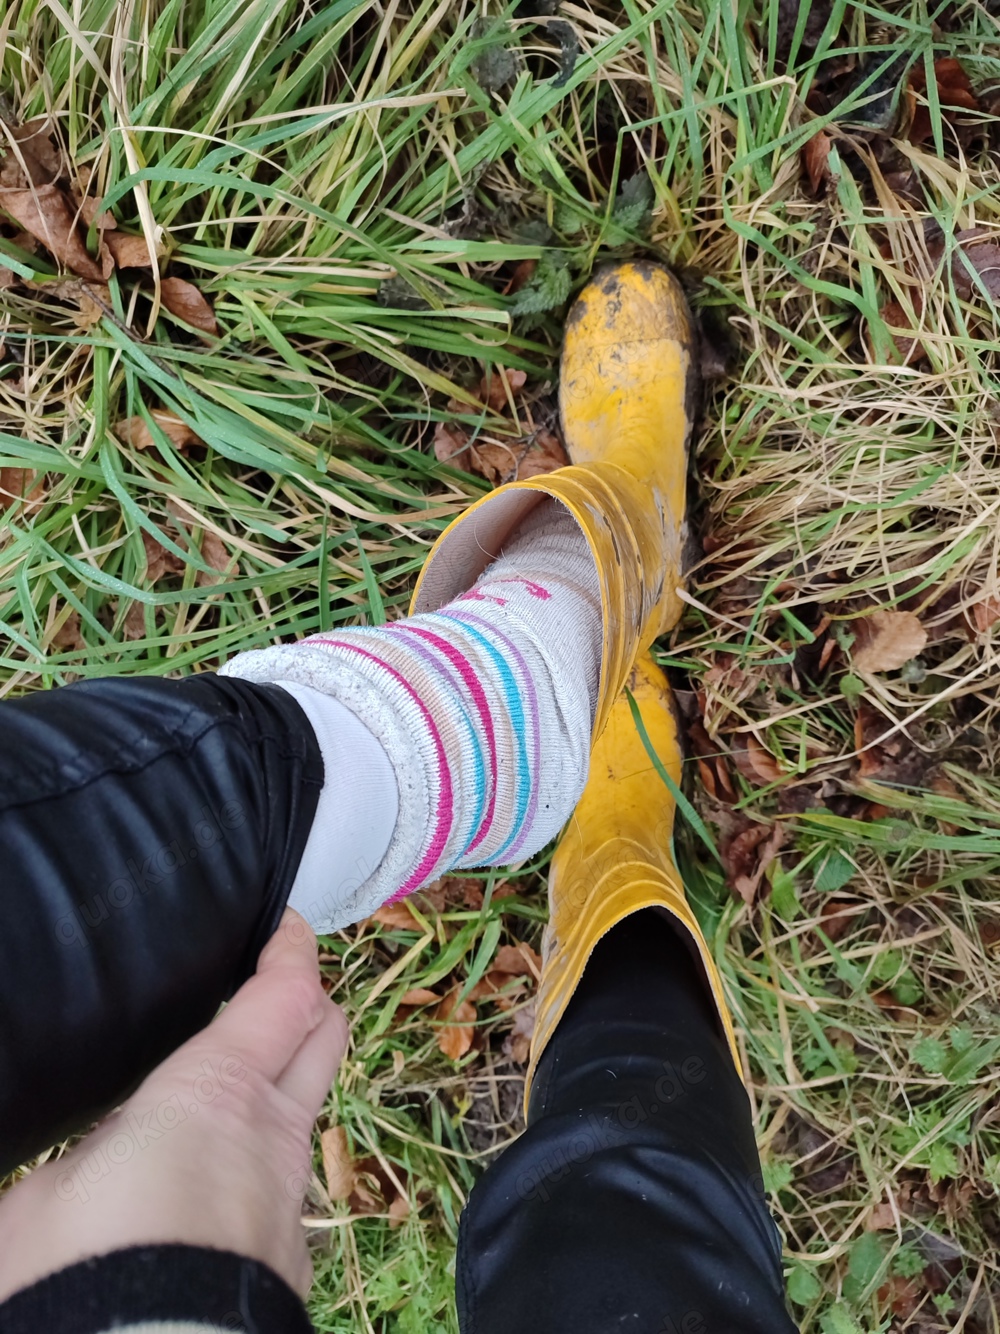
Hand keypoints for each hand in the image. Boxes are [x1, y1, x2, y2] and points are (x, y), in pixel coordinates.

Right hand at [0, 909, 346, 1301]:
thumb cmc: (83, 1267)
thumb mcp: (48, 1192)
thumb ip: (84, 1152)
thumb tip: (90, 1154)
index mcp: (219, 1090)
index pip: (287, 994)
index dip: (292, 950)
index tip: (285, 925)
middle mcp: (274, 1134)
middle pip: (327, 1037)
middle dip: (312, 1002)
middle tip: (276, 991)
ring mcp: (291, 1199)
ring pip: (301, 1120)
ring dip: (272, 1099)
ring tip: (216, 1105)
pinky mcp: (289, 1261)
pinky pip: (278, 1193)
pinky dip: (249, 1174)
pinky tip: (203, 1198)